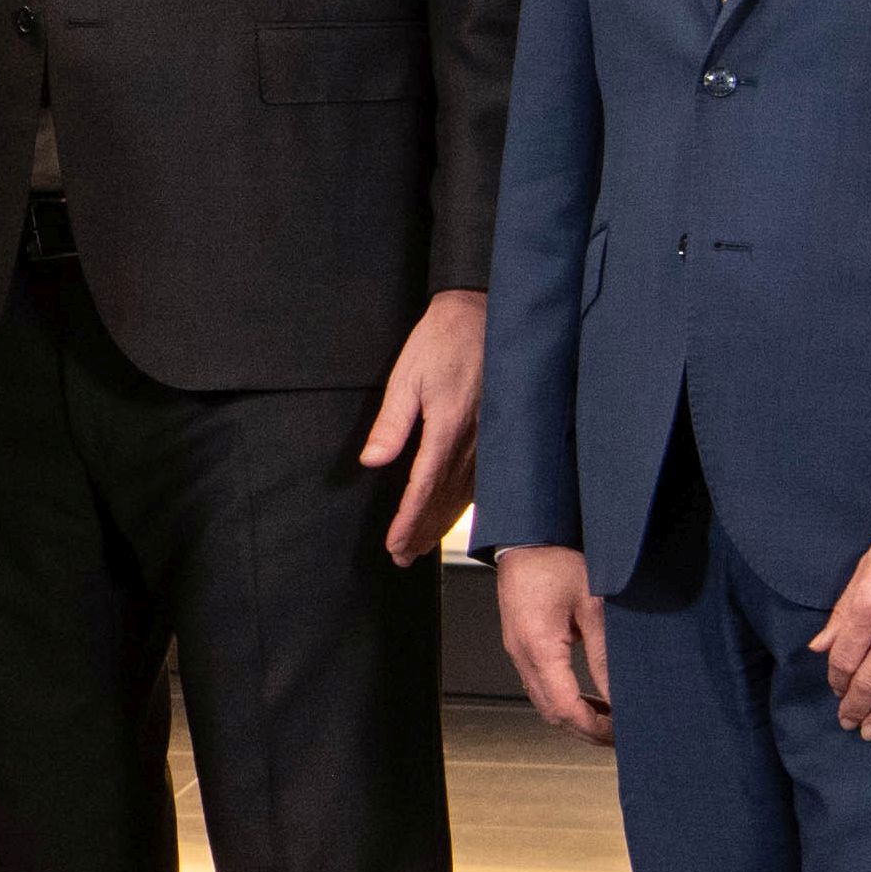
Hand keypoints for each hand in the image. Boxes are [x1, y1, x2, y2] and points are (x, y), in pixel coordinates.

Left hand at [353, 288, 489, 562]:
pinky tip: (455, 514)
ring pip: (464, 495)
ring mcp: (489, 441)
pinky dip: (464, 504)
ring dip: (442, 523)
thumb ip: (391, 423)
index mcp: (446, 430)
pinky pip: (481, 481)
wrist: (486, 313)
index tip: (394, 546)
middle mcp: (472, 443)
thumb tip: (372, 461)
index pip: (423, 490)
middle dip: (422, 532)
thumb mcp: (407, 376)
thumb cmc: (443, 340)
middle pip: (444, 501)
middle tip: (403, 557)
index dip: (408, 522)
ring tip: (422, 546)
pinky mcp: (498, 434)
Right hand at [494, 545, 614, 738]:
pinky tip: (589, 697)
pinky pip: (541, 686)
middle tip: (622, 736)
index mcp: (538, 648)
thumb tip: (620, 695)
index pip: (565, 708)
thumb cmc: (557, 561)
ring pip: (544, 703)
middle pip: (552, 713)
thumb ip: (605, 655)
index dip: (594, 727)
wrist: (527, 536)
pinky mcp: (521, 645)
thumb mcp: (594, 605)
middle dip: (587, 730)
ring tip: (610, 720)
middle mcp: (522, 655)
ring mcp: (518, 651)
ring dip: (576, 717)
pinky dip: (566, 700)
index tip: (622, 733)